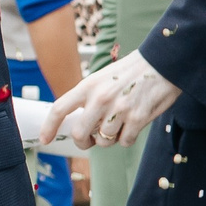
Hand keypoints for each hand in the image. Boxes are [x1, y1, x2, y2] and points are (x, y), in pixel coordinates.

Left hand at [42, 49, 182, 149]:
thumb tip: (79, 125)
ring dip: (110, 138)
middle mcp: (100, 98)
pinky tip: (133, 123)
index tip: (44, 139)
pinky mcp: (138, 119)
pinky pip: (124, 142)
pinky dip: (127, 138)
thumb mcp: (102, 79)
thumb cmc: (130, 73)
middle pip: (79, 134)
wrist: (161, 63)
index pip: (60, 108)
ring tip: (119, 122)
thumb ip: (88, 99)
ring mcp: (119, 110)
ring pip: (104, 141)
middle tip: (92, 138)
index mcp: (88, 86)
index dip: (49, 127)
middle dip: (84, 142)